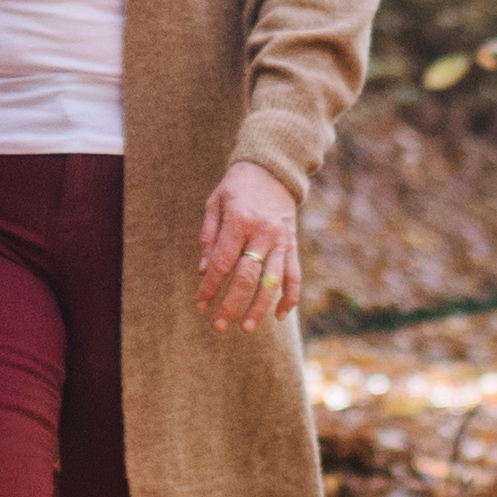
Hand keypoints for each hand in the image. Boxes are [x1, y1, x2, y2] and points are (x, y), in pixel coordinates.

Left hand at [198, 161, 306, 327]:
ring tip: (247, 328)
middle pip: (247, 277)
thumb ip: (209, 237)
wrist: (273, 169)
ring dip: (260, 307)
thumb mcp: (215, 203)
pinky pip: (294, 275)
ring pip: (272, 281)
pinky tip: (280, 316)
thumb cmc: (237, 187)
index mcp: (240, 221)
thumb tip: (203, 270)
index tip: (201, 305)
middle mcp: (263, 233)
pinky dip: (290, 297)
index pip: (223, 262)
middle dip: (232, 304)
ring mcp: (282, 240)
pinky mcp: (293, 244)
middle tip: (219, 325)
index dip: (210, 286)